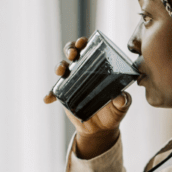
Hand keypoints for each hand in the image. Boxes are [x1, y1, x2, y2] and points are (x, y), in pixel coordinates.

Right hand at [44, 36, 131, 156]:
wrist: (102, 129)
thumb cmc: (114, 111)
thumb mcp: (122, 105)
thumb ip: (123, 99)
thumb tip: (120, 96)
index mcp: (98, 67)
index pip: (90, 49)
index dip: (84, 42)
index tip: (83, 42)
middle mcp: (83, 70)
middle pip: (73, 53)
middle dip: (70, 49)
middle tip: (74, 54)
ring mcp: (73, 81)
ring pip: (62, 67)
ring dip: (60, 66)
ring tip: (61, 71)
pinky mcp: (65, 95)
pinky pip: (55, 92)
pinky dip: (50, 94)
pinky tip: (48, 99)